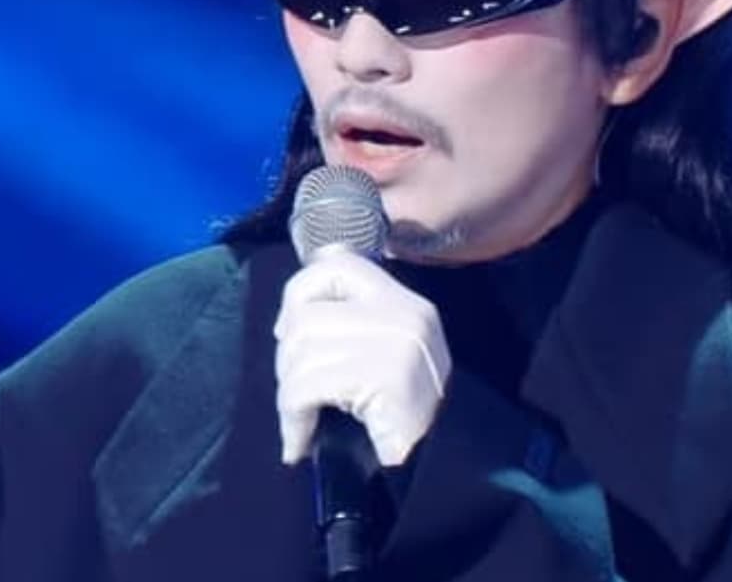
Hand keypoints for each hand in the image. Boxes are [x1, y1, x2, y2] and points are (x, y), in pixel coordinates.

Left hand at [274, 247, 451, 466]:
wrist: (444, 468)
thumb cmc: (405, 418)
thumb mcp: (385, 354)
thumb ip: (349, 324)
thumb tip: (289, 318)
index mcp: (407, 303)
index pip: (339, 263)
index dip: (300, 292)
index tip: (288, 331)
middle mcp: (405, 313)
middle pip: (307, 313)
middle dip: (287, 356)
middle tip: (296, 391)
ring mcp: (396, 343)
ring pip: (301, 351)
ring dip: (289, 392)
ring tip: (300, 418)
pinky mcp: (383, 379)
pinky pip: (307, 387)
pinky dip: (292, 417)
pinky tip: (298, 440)